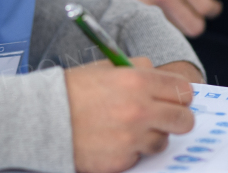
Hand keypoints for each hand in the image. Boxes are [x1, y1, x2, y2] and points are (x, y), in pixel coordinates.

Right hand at [56, 0, 224, 36]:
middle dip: (199, 20)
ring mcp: (148, 6)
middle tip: (195, 10)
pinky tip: (160, 8)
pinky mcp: (136, 12)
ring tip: (175, 7)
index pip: (206, 7)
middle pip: (194, 27)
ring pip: (176, 30)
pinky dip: (163, 22)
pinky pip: (158, 26)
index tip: (212, 6)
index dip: (213, 8)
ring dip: (180, 22)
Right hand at [66, 57, 196, 172]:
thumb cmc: (72, 91)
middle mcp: (139, 110)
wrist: (42, 118)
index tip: (176, 99)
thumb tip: (158, 74)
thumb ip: (136, 69)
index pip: (183, 91)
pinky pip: (140, 157)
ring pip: (164, 142)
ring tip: (129, 129)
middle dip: (178, 119)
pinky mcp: (123, 160)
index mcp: (136, 81)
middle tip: (166, 118)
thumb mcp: (104, 67)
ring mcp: (132, 138)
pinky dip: (131, 151)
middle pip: (184, 120)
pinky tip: (114, 140)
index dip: (181, 95)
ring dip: (152, 137)